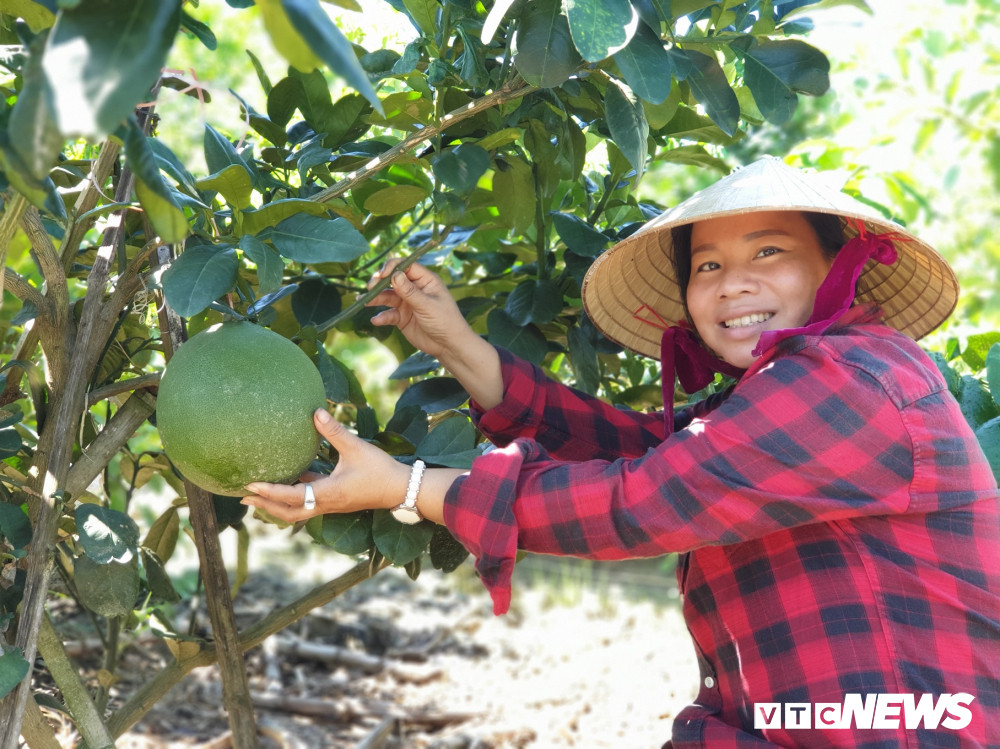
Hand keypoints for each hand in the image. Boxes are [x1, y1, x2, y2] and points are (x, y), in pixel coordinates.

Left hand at [242, 409, 407, 522]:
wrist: (401, 489)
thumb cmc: (380, 470)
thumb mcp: (356, 448)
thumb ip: (334, 431)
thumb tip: (315, 412)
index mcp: (328, 493)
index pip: (291, 496)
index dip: (270, 491)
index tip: (250, 484)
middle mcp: (326, 504)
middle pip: (288, 512)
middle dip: (265, 505)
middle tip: (244, 495)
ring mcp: (331, 505)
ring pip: (297, 510)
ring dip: (277, 504)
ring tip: (259, 494)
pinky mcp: (336, 501)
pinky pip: (308, 503)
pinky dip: (293, 497)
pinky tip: (288, 482)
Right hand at [366, 258, 474, 361]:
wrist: (448, 345)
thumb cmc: (445, 321)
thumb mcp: (428, 305)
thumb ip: (410, 292)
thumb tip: (394, 275)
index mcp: (425, 280)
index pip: (405, 266)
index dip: (392, 267)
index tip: (381, 274)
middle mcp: (414, 289)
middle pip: (392, 280)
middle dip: (379, 282)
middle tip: (369, 287)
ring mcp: (407, 303)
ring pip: (387, 296)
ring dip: (375, 298)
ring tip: (362, 302)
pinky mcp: (402, 317)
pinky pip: (388, 314)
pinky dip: (381, 316)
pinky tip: (376, 321)